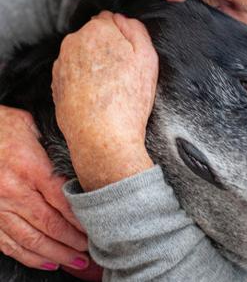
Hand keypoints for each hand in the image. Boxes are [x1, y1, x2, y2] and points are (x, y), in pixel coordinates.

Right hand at [0, 105, 89, 270]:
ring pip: (30, 238)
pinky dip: (28, 255)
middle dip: (72, 241)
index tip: (96, 228)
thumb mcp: (34, 127)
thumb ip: (56, 147)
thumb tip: (83, 161)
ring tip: (75, 261)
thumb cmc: (5, 126)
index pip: (62, 200)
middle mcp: (13, 190)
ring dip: (55, 253)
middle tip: (91, 251)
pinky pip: (8, 242)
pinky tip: (45, 261)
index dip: (80, 218)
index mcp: (30, 167)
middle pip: (49, 224)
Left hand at [52, 11, 157, 191]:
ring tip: (110, 87)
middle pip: (94, 36)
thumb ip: (136, 28)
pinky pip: (73, 72)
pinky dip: (83, 79)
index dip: (123, 36)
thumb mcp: (147, 57)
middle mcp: (73, 42)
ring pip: (83, 54)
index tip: (129, 54)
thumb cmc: (129, 98)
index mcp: (96, 30)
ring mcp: (61, 63)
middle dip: (107, 47)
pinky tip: (96, 95)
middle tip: (122, 72)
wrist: (102, 137)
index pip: (109, 19)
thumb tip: (122, 18)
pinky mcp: (55, 83)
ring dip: (94, 63)